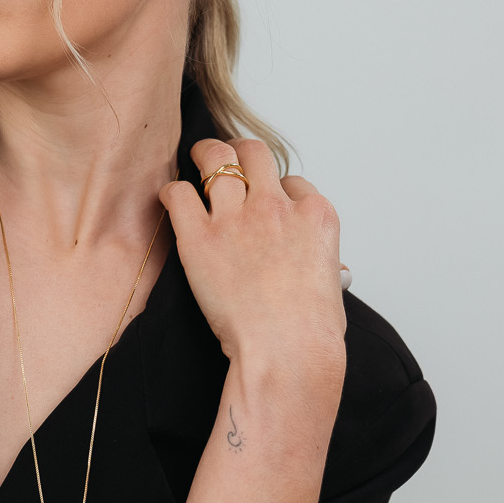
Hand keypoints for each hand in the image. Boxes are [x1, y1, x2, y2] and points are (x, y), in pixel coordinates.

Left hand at [160, 137, 346, 368]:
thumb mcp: (332, 286)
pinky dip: (173, 192)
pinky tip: (171, 198)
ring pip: (216, 160)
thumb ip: (322, 266)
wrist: (286, 350)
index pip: (293, 183)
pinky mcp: (200, 238)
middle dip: (239, 152)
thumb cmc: (311, 331)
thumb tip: (322, 271)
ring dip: (204, 155)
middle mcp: (276, 207)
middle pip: (254, 155)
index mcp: (314, 216)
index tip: (265, 201)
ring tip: (196, 157)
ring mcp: (237, 218)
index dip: (276, 190)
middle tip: (225, 157)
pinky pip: (180, 195)